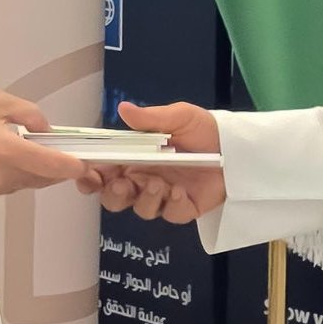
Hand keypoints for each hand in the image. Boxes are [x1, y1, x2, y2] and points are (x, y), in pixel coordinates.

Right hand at [0, 88, 88, 199]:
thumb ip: (29, 115)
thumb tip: (46, 131)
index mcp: (2, 151)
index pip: (49, 165)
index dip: (71, 166)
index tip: (84, 163)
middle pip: (40, 178)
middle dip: (55, 167)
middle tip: (62, 152)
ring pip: (25, 184)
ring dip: (34, 171)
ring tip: (30, 150)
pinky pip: (7, 186)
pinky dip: (15, 175)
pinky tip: (8, 159)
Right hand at [76, 101, 225, 223]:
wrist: (237, 147)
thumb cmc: (203, 129)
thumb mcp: (179, 117)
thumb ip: (150, 118)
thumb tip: (123, 109)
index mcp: (134, 158)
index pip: (103, 171)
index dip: (89, 175)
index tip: (86, 172)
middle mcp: (144, 179)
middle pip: (114, 198)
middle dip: (112, 194)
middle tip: (121, 183)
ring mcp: (163, 197)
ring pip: (141, 209)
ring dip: (145, 198)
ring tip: (158, 183)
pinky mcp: (184, 209)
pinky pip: (171, 214)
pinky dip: (173, 205)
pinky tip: (180, 191)